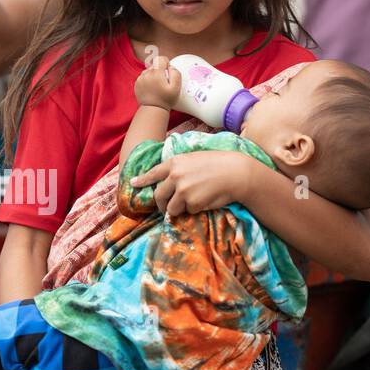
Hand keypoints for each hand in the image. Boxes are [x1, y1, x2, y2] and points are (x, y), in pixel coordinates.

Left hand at [129, 150, 252, 215]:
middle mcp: (175, 176)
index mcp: (175, 163)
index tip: (133, 184)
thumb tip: (169, 179)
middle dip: (162, 205)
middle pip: (158, 196)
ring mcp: (182, 190)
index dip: (142, 180)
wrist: (236, 173)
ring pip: (172, 208)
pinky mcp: (191, 203)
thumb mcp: (194, 158)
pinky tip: (206, 200)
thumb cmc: (219, 164)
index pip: (154, 173)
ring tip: (194, 202)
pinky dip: (195, 210)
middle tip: (167, 209)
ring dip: (180, 209)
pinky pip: (188, 212)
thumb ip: (179, 167)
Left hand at [134, 54, 178, 109]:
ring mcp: (140, 79)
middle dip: (160, 71)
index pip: (160, 59)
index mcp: (156, 73)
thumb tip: (171, 67)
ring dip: (153, 75)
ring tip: (157, 86)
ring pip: (148, 71)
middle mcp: (146, 74)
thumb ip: (176, 73)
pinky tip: (151, 89)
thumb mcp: (176, 87)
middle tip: (163, 82)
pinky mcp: (136, 84)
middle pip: (154, 65)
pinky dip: (148, 81)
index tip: (167, 71)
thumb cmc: (166, 100)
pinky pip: (143, 77)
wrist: (153, 110)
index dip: (166, 63)